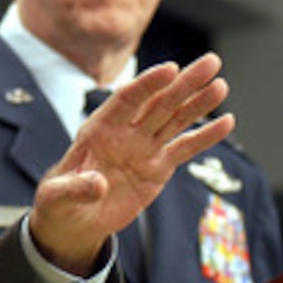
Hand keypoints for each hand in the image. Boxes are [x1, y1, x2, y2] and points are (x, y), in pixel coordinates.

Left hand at [29, 52, 233, 275]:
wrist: (73, 220)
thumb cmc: (59, 201)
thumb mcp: (57, 196)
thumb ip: (75, 188)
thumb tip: (97, 184)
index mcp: (99, 129)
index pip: (127, 99)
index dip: (148, 84)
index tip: (170, 69)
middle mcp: (125, 133)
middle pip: (158, 102)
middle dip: (184, 82)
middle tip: (211, 62)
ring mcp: (143, 148)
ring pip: (175, 119)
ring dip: (198, 103)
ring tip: (221, 85)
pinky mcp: (158, 167)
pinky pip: (184, 148)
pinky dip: (205, 137)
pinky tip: (225, 122)